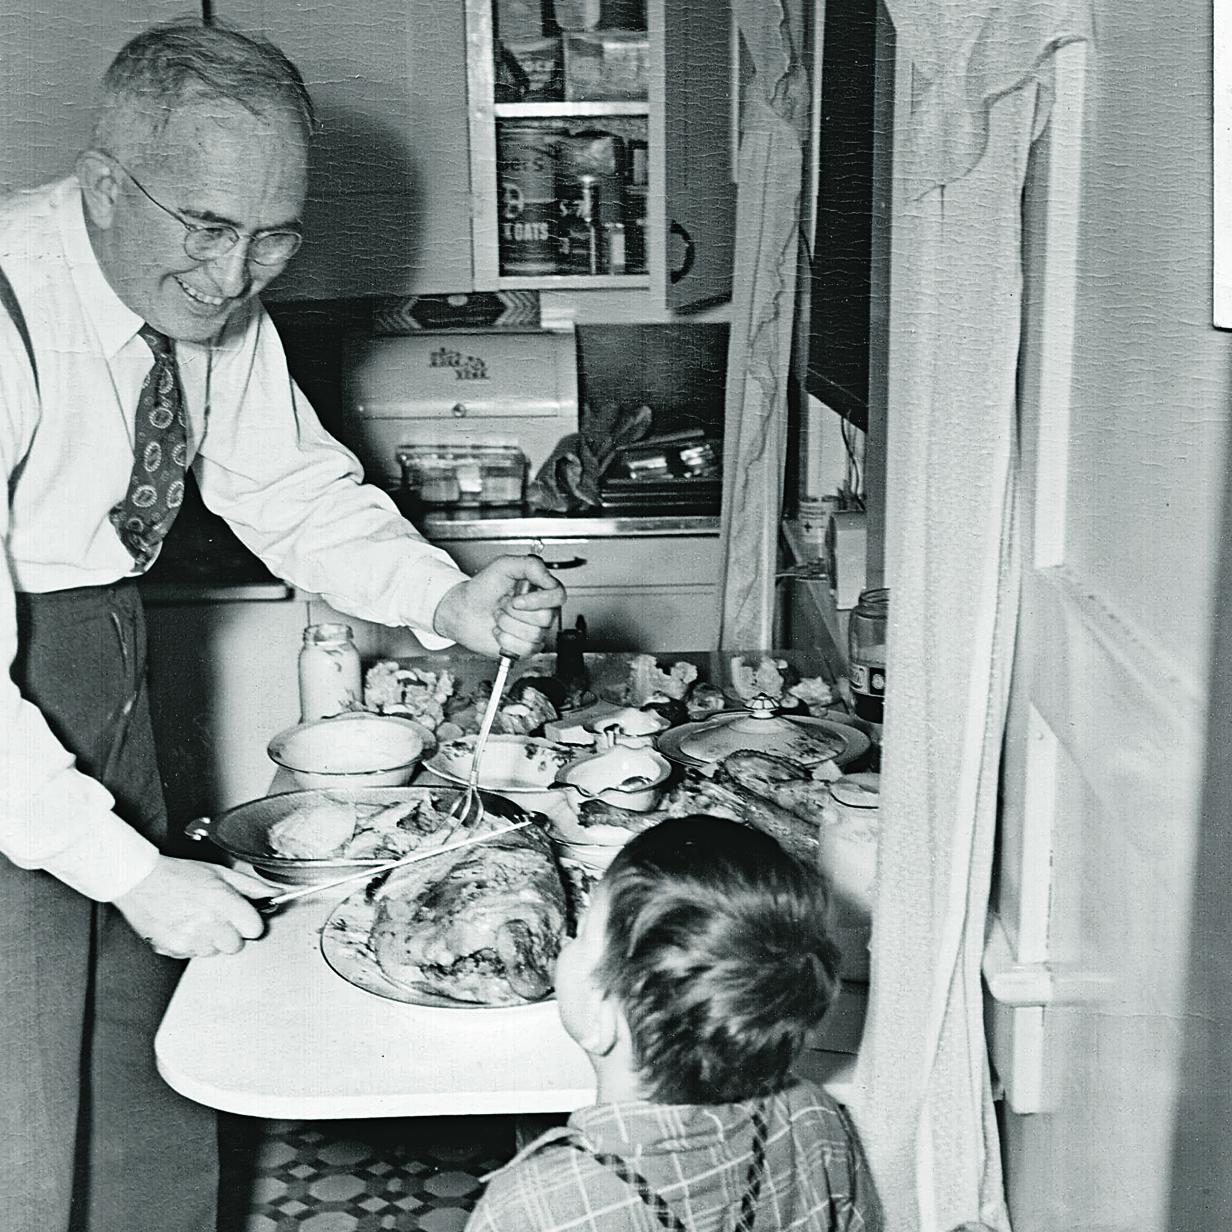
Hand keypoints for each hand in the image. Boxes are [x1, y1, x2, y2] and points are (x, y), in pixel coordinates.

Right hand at [113, 857, 269, 958]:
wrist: (140, 881)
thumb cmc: (178, 874)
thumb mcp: (220, 872)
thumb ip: (250, 886)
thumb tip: (274, 892)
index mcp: (222, 901)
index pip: (254, 928)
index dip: (250, 922)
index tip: (243, 916)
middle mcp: (207, 922)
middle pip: (236, 945)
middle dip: (231, 933)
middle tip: (219, 918)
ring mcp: (189, 938)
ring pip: (214, 952)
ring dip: (210, 940)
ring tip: (198, 919)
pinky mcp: (173, 948)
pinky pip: (193, 955)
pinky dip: (192, 944)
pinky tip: (184, 926)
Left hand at [433, 554, 565, 657]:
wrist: (464, 611)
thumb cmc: (482, 589)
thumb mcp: (503, 565)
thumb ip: (530, 565)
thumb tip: (548, 577)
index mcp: (539, 589)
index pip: (558, 595)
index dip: (539, 600)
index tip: (517, 599)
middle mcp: (539, 610)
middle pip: (545, 617)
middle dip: (516, 612)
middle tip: (503, 604)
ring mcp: (533, 629)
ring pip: (534, 634)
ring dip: (508, 625)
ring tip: (499, 616)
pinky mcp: (525, 647)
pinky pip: (526, 648)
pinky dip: (506, 640)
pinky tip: (499, 631)